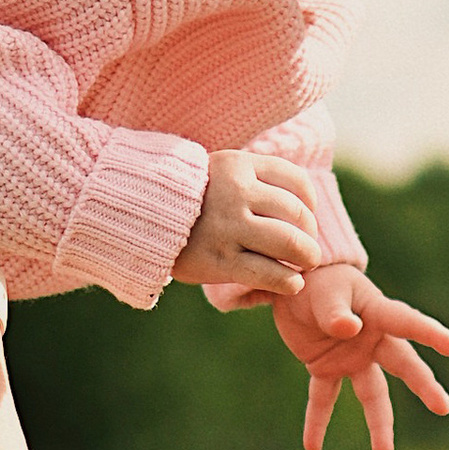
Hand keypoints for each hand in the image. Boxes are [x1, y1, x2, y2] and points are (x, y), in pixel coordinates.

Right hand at [171, 151, 324, 298]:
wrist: (138, 215)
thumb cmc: (185, 197)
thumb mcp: (217, 172)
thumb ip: (251, 180)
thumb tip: (298, 204)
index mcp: (238, 165)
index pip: (295, 180)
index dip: (310, 202)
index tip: (307, 216)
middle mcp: (236, 193)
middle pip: (297, 214)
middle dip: (310, 236)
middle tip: (308, 250)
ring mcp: (228, 226)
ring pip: (288, 242)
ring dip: (306, 257)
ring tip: (304, 266)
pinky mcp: (220, 260)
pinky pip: (267, 272)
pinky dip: (288, 281)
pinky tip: (292, 284)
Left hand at [272, 269, 448, 449]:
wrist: (297, 285)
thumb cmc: (317, 281)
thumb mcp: (323, 292)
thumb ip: (335, 311)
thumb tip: (350, 329)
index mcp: (377, 312)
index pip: (408, 323)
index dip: (431, 334)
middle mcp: (372, 339)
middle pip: (403, 365)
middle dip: (423, 386)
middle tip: (443, 407)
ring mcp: (352, 357)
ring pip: (372, 393)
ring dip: (379, 423)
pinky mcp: (326, 368)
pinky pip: (324, 398)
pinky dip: (317, 421)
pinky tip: (313, 446)